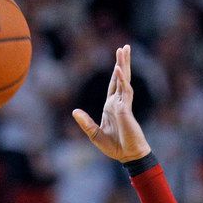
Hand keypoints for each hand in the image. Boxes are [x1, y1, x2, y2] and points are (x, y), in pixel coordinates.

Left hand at [72, 44, 151, 162]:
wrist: (127, 155)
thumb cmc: (114, 146)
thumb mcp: (94, 134)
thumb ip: (85, 122)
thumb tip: (75, 111)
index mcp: (111, 107)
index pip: (114, 85)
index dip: (116, 72)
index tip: (118, 59)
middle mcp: (118, 103)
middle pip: (120, 78)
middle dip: (122, 62)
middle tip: (125, 47)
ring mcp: (123, 105)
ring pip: (124, 80)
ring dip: (124, 65)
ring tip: (124, 50)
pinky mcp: (125, 110)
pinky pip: (124, 92)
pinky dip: (121, 81)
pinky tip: (119, 70)